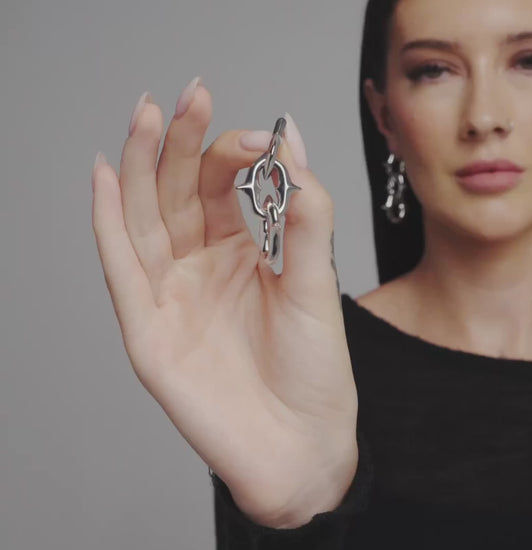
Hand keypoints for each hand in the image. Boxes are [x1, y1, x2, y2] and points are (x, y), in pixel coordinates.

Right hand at [91, 79, 357, 527]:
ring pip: (144, 219)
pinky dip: (108, 225)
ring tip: (144, 116)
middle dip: (181, 142)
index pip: (222, 185)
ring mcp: (170, 295)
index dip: (234, 153)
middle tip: (189, 97)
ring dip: (139, 168)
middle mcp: (199, 266)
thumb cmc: (313, 370)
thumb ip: (304, 215)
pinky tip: (104, 178)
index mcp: (238, 251)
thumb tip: (293, 142)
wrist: (301, 444)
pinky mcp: (149, 331)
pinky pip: (122, 270)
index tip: (260, 136)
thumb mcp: (316, 284)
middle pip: (177, 192)